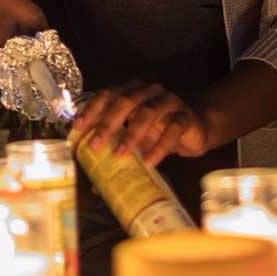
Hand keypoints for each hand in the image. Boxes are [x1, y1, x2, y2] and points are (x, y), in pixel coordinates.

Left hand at [72, 81, 213, 165]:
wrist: (197, 129)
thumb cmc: (160, 132)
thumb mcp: (136, 140)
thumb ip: (116, 152)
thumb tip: (94, 184)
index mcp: (132, 92)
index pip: (108, 94)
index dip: (92, 108)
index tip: (79, 127)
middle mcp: (148, 92)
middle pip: (125, 101)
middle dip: (107, 123)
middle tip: (96, 144)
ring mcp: (168, 102)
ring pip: (148, 112)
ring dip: (131, 134)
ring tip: (120, 154)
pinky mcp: (185, 117)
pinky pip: (173, 128)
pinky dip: (159, 145)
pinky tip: (150, 161)